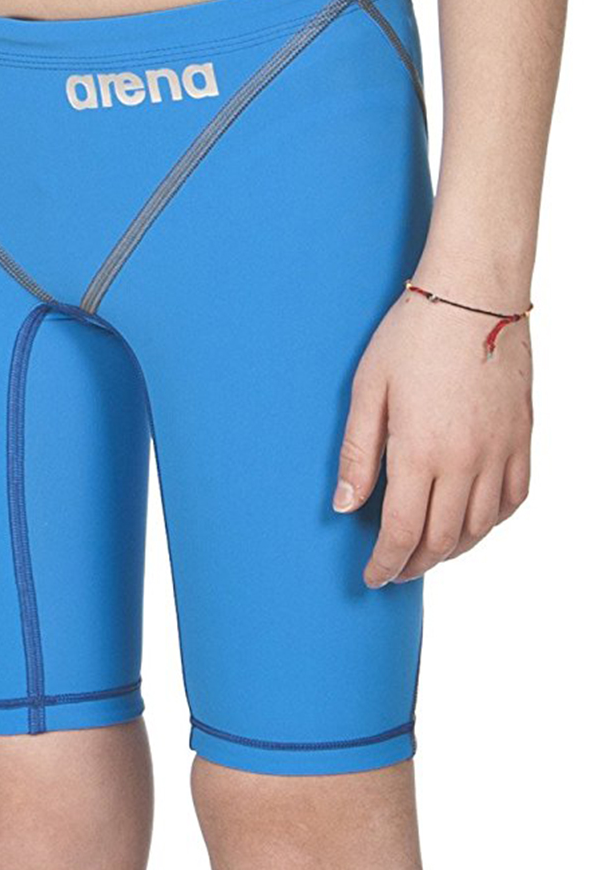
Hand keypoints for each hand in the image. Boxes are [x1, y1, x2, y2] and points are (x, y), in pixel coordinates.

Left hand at [333, 286, 532, 586]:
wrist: (475, 292)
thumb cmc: (412, 335)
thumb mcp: (367, 391)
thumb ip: (358, 454)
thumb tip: (346, 507)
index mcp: (421, 451)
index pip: (403, 533)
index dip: (385, 564)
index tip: (372, 577)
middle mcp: (467, 460)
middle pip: (442, 540)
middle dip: (414, 565)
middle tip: (393, 572)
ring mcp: (501, 450)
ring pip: (481, 527)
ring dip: (452, 551)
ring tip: (426, 554)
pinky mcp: (522, 435)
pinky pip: (515, 497)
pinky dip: (492, 522)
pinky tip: (472, 523)